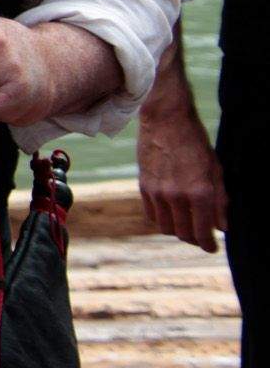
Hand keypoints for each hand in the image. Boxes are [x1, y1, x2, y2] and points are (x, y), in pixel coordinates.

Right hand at [138, 40, 226, 252]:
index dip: (208, 245)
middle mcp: (177, 196)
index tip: (212, 248)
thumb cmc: (196, 142)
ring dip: (177, 231)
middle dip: (194, 239)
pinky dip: (162, 219)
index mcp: (200, 192)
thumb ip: (220, 200)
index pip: (203, 232)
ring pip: (166, 227)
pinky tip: (171, 213)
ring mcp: (158, 192)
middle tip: (201, 237)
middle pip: (183, 234)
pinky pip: (152, 214)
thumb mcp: (216, 170)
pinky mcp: (144, 186)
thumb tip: (222, 227)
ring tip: (185, 226)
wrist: (165, 119)